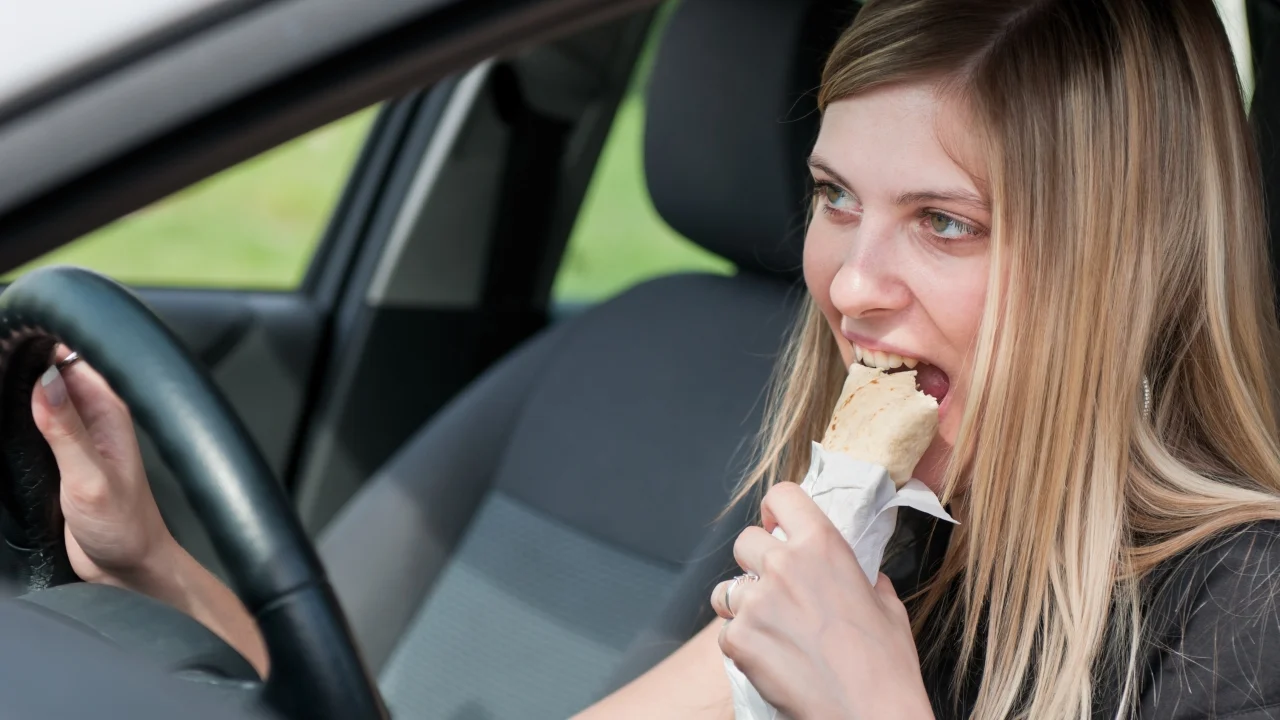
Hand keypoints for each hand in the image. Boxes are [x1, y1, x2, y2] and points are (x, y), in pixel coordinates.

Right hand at [31, 347, 179, 589]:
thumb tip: (44, 381)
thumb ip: (66, 432)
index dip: (41, 343)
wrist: (128, 566)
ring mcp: (75, 438)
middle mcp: (93, 418)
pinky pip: (33, 428)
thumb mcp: (90, 479)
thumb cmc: (124, 526)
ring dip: (16, 393)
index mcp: (109, 412)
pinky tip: (2, 422)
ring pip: (39, 399)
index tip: (10, 337)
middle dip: (21, 365)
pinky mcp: (59, 459)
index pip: (73, 359)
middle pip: (51, 374)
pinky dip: (15, 421)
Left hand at [711, 482, 933, 719]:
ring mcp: (757, 601)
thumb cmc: (885, 665)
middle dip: (755, 562)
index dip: (775, 510)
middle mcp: (784, 564)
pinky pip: (726, 632)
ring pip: (727, 588)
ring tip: (768, 630)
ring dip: (741, 604)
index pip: (782, 496)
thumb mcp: (887, 606)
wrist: (869, 714)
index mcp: (823, 546)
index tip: (776, 525)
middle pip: (745, 540)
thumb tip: (861, 577)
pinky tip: (769, 660)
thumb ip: (864, 580)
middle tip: (774, 590)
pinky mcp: (739, 638)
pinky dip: (741, 646)